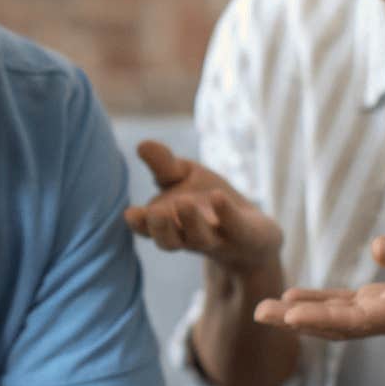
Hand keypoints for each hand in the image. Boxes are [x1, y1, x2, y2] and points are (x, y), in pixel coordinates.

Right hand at [122, 140, 281, 275]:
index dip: (140, 224)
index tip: (131, 214)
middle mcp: (190, 236)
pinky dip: (225, 212)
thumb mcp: (185, 177)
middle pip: (170, 241)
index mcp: (170, 224)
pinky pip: (234, 226)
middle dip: (161, 228)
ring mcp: (218, 238)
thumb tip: (142, 144)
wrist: (254, 233)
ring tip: (183, 202)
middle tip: (155, 212)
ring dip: (191, 221)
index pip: (149, 229)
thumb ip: (164, 166)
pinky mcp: (245, 234)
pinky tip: (217, 196)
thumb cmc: (209, 204)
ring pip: (200, 238)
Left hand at [253, 235, 384, 341]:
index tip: (291, 315)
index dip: (324, 317)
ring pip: (337, 321)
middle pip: (338, 324)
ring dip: (300, 317)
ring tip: (263, 310)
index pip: (361, 316)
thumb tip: (376, 247)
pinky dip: (317, 309)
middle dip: (298, 320)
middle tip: (259, 313)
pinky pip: (345, 312)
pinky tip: (293, 303)